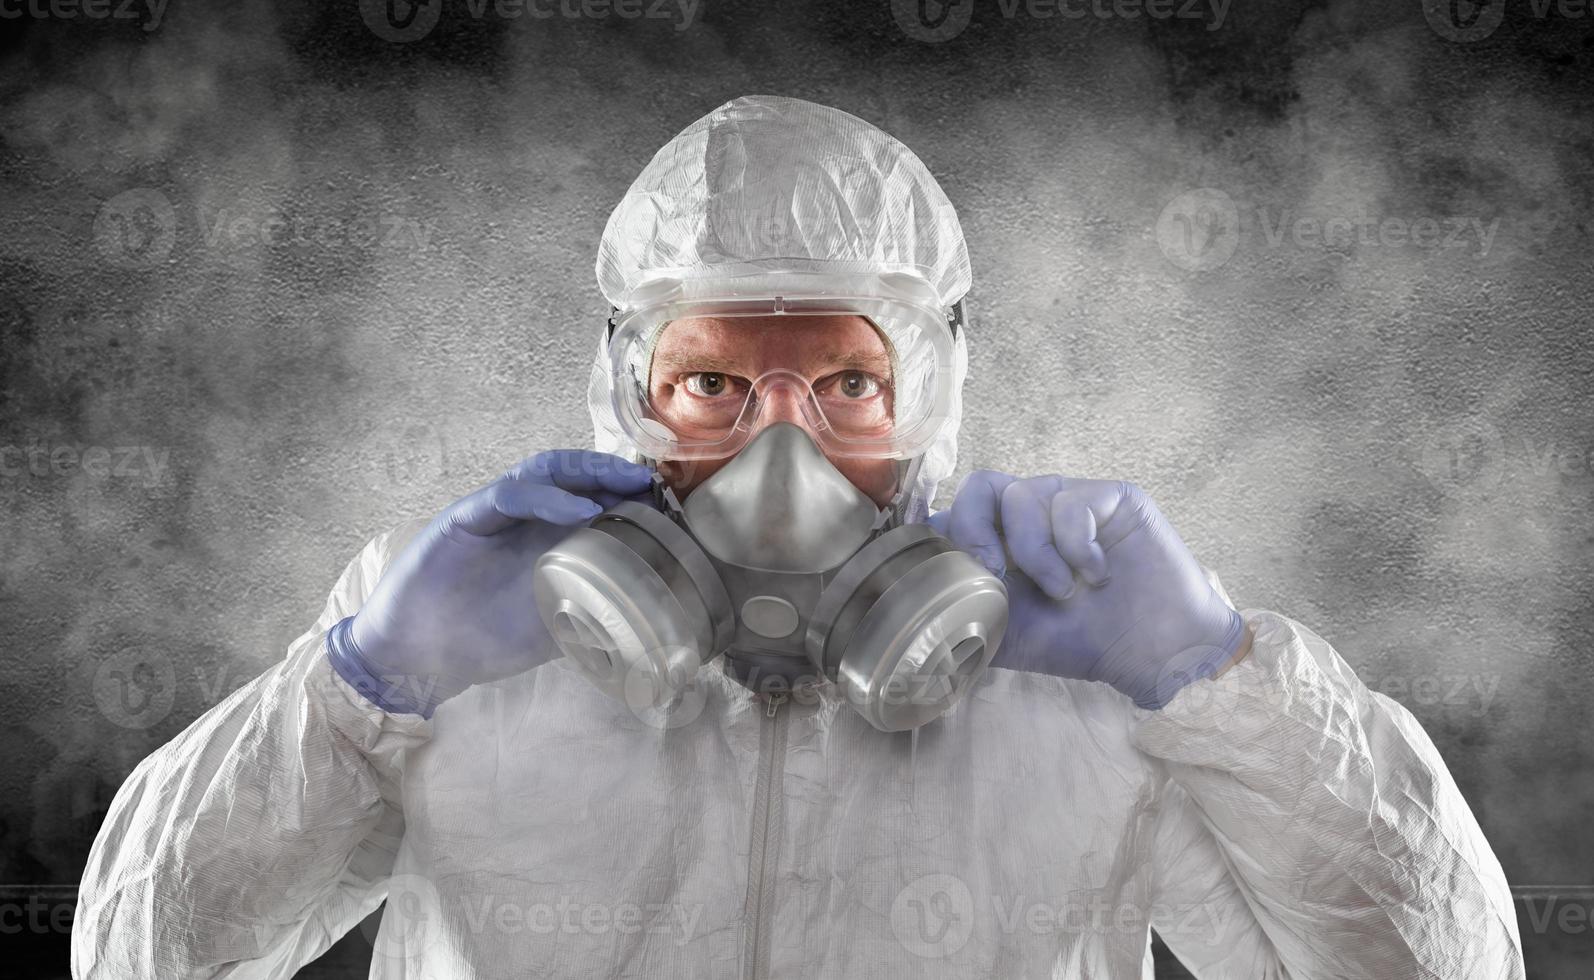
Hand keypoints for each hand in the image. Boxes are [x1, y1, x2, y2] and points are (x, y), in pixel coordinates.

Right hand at [326, 450, 655, 715]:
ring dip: (588, 473)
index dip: (628, 497)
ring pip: (544, 472)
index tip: (668, 508)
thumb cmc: (480, 642)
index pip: (590, 499)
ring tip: (627, 483)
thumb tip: (648, 621)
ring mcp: (492, 514)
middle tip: (656, 483)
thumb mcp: (553, 627)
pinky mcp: (464, 519)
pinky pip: (507, 495)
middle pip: (573, 477)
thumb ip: (591, 611)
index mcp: (543, 539)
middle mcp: (521, 518)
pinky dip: (546, 499)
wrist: (414, 659)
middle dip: (616, 474)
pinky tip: (580, 513)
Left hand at [928, 472, 1244, 709]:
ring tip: (1064, 591)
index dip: (945, 532)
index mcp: (1003, 541)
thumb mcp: (1012, 637)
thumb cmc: (1085, 643)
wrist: (1156, 653)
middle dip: (976, 530)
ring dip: (1037, 552)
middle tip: (994, 572)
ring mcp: (1071, 501)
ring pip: (1023, 495)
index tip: (948, 569)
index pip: (957, 512)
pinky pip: (1072, 502)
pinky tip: (1098, 575)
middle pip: (980, 487)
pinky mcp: (1111, 497)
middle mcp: (1033, 514)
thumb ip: (966, 615)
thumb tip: (915, 615)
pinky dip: (1077, 547)